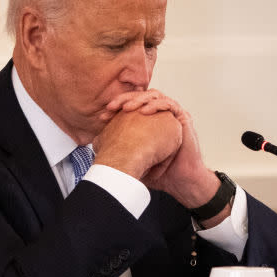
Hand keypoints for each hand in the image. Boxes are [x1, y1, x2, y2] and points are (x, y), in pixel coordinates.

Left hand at [102, 91, 219, 209]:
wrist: (176, 181)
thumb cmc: (155, 171)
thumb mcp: (131, 158)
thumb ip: (117, 148)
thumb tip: (95, 143)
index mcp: (145, 122)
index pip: (128, 106)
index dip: (115, 109)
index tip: (102, 117)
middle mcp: (158, 116)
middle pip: (139, 97)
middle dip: (123, 100)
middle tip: (111, 107)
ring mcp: (170, 116)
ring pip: (154, 96)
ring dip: (139, 99)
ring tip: (126, 108)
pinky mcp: (182, 119)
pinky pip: (169, 104)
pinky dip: (156, 105)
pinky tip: (145, 111)